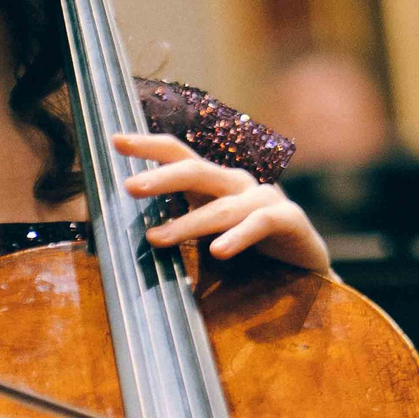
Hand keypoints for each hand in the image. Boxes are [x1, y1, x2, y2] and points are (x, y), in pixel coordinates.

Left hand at [116, 133, 327, 273]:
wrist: (304, 277)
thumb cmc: (249, 259)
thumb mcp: (205, 243)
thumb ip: (177, 236)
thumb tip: (128, 245)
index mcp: (213, 185)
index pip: (178, 156)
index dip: (148, 146)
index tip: (114, 140)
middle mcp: (237, 185)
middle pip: (196, 171)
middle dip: (161, 177)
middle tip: (129, 187)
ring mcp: (264, 199)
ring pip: (223, 206)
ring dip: (188, 223)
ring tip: (156, 239)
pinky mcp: (289, 220)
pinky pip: (261, 223)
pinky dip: (238, 237)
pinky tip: (217, 252)